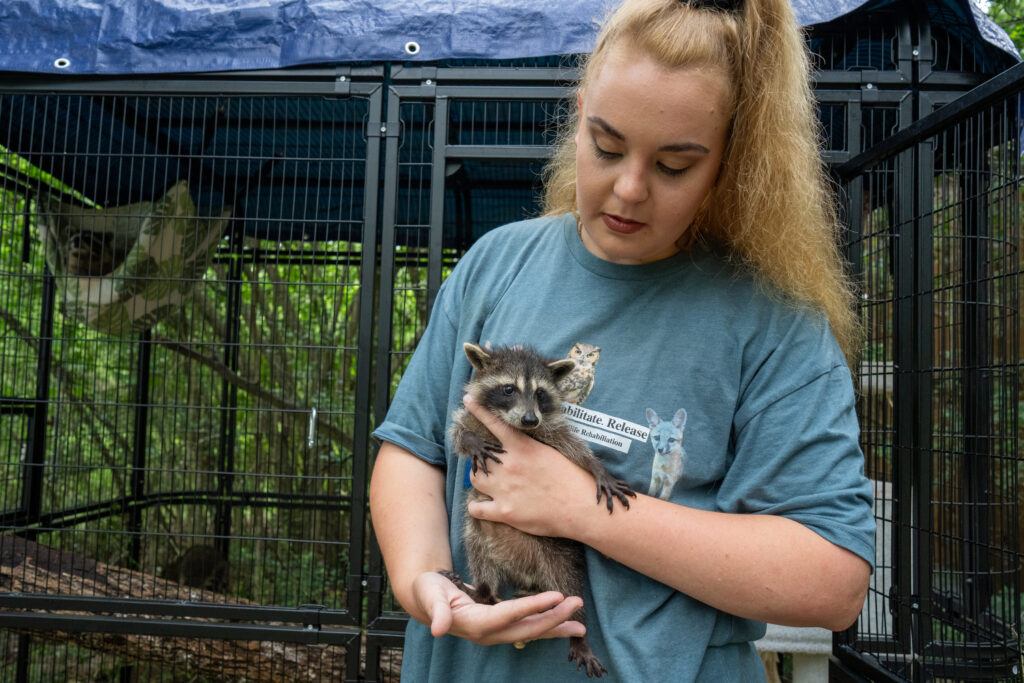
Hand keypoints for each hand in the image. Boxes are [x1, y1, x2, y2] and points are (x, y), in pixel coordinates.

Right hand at [414, 570, 584, 644]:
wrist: (426, 598)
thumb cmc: (428, 591)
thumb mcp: (430, 595)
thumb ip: (436, 610)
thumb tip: (437, 629)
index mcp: (475, 624)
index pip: (510, 615)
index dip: (533, 607)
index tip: (557, 596)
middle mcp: (489, 633)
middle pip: (526, 628)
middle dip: (554, 618)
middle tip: (577, 604)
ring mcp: (496, 632)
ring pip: (531, 632)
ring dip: (556, 626)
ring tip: (581, 626)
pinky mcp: (501, 627)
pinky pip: (528, 627)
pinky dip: (547, 625)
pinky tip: (564, 622)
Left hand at [463, 394, 596, 538]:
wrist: (580, 507)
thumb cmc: (571, 478)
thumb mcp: (550, 453)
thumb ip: (529, 447)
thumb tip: (518, 444)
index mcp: (522, 447)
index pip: (495, 423)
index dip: (478, 410)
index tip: (467, 400)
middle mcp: (508, 465)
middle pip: (480, 454)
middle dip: (482, 456)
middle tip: (490, 462)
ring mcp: (503, 489)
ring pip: (474, 478)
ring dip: (480, 478)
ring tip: (490, 481)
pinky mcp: (504, 512)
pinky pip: (476, 508)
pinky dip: (476, 507)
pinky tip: (482, 506)